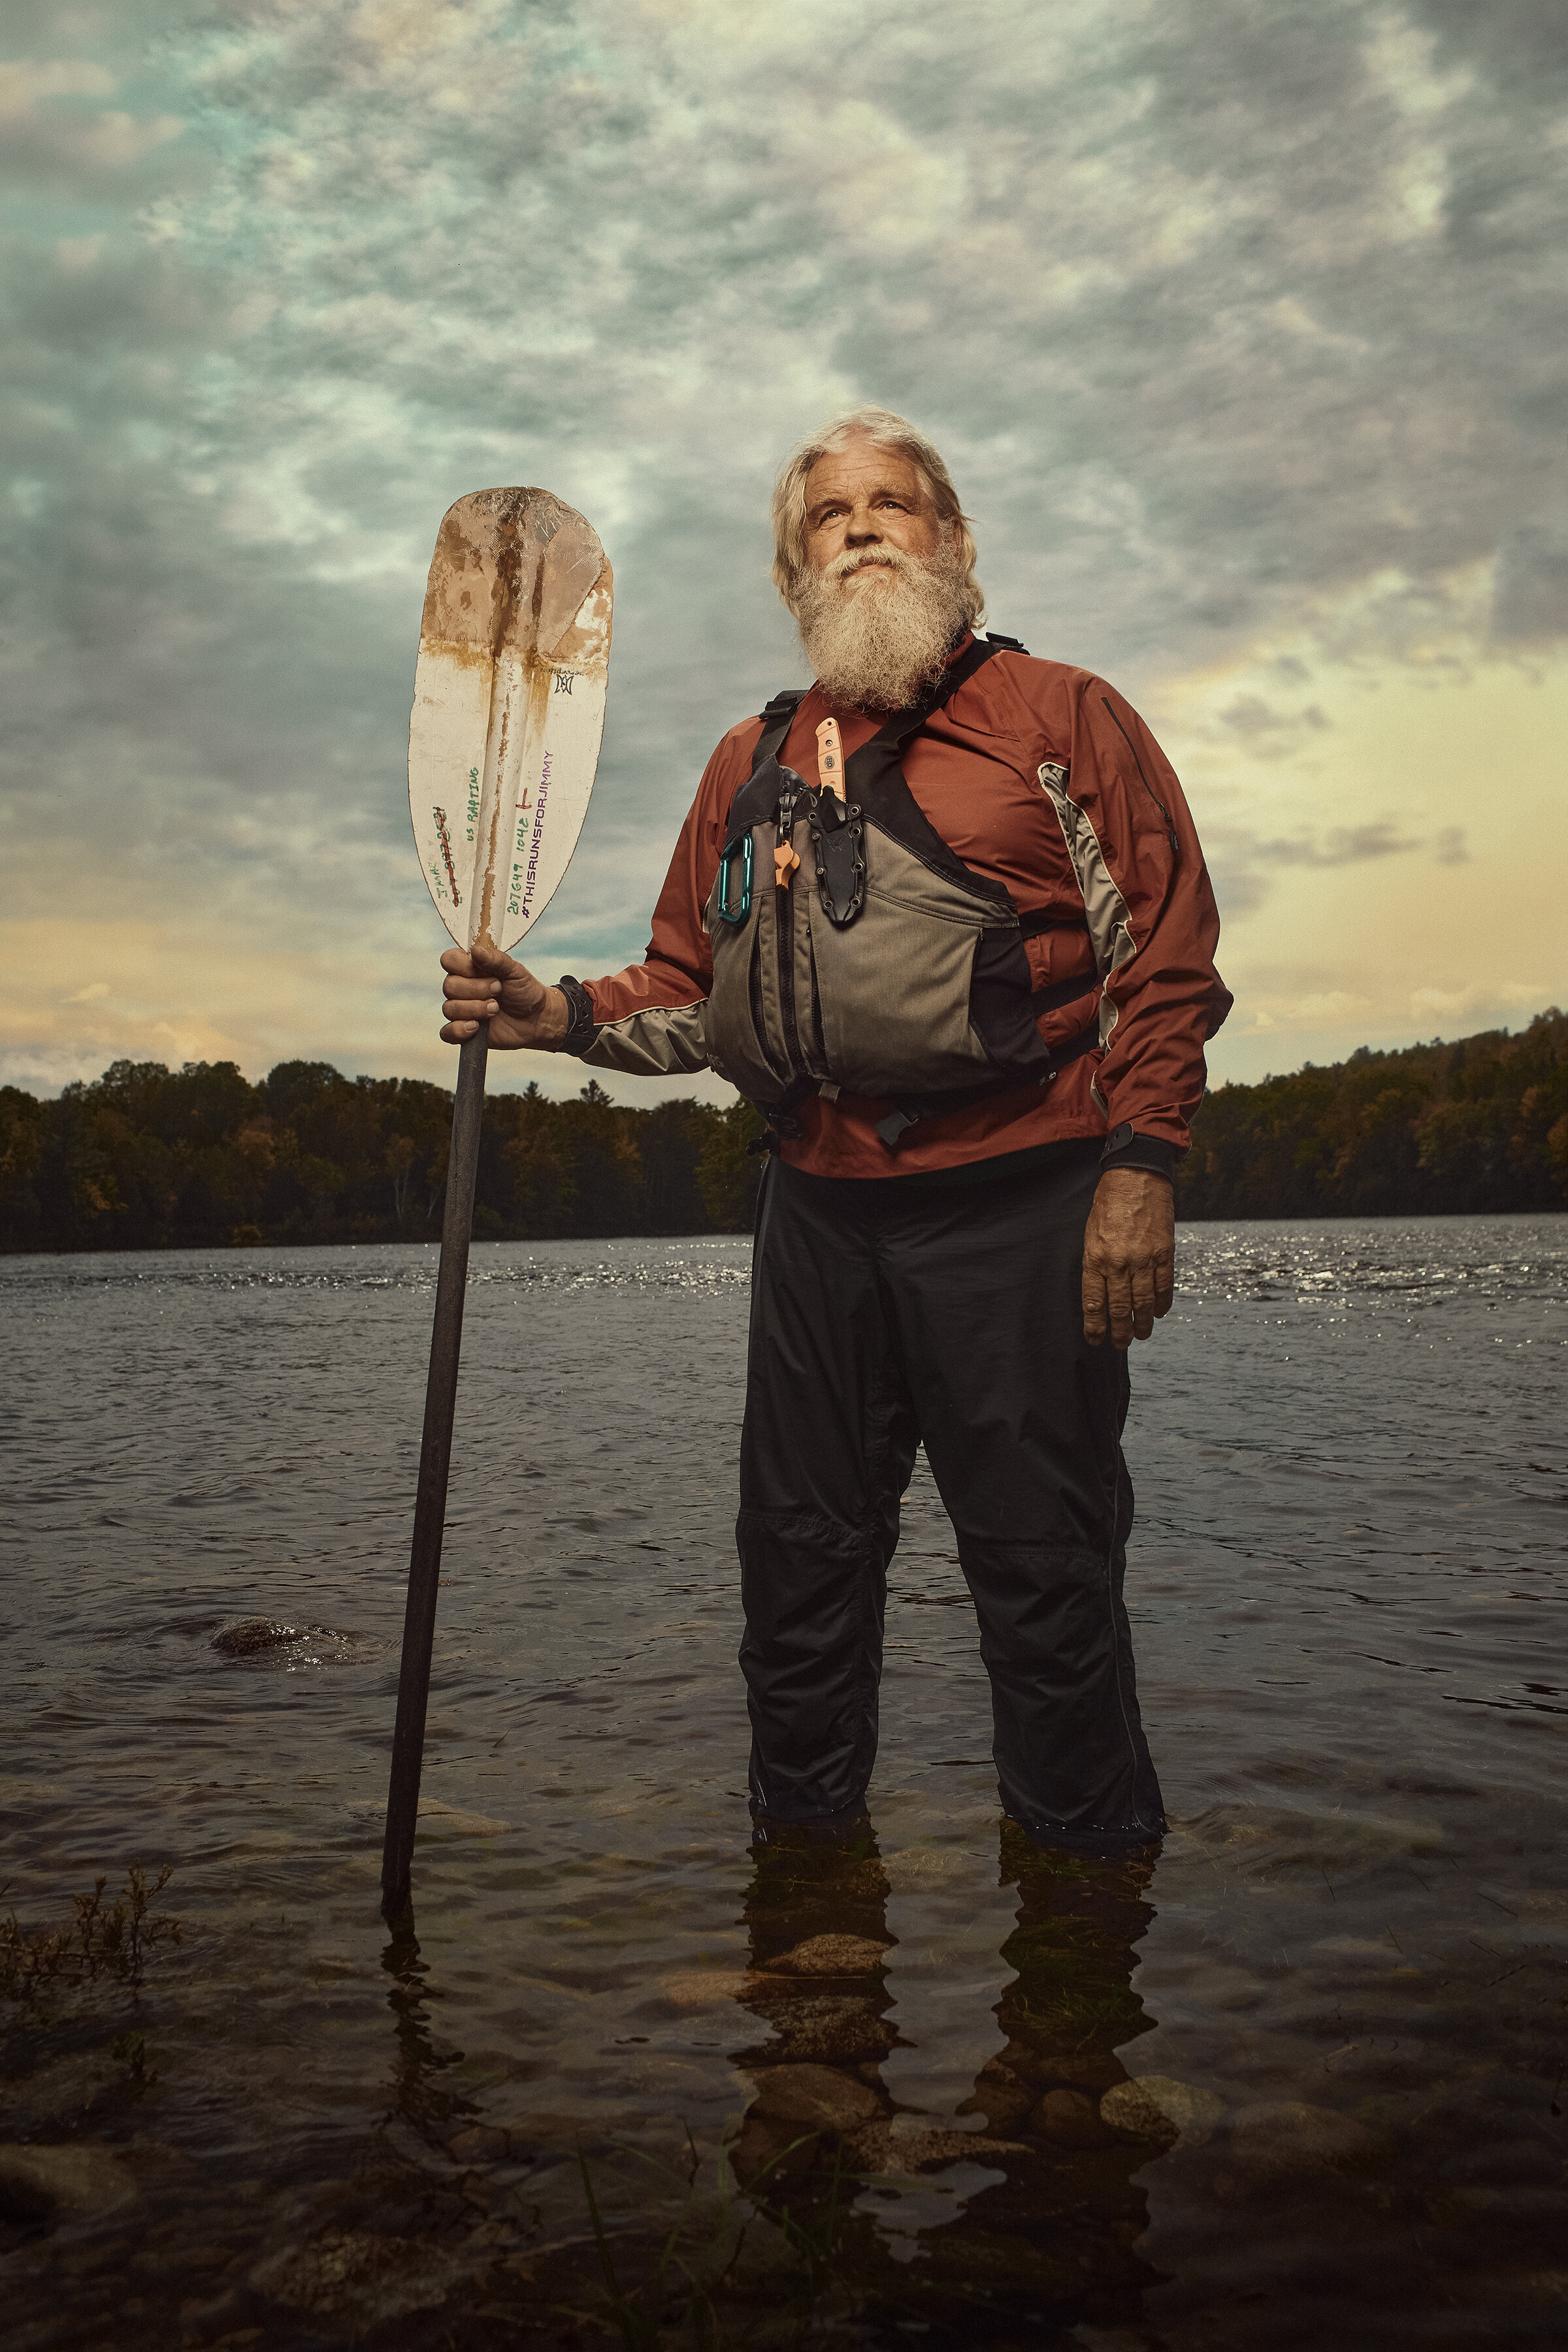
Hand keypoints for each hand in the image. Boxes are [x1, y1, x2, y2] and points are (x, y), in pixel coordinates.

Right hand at [440, 939, 568, 1049]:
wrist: (536, 1019)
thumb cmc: (525, 992)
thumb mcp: (515, 971)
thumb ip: (496, 959)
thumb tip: (475, 950)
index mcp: (470, 968)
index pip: (449, 960)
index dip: (463, 966)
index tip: (486, 971)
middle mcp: (462, 987)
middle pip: (449, 986)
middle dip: (476, 990)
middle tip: (498, 990)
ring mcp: (461, 1009)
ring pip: (449, 1008)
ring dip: (475, 1009)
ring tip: (495, 1009)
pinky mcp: (463, 1030)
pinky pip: (447, 1032)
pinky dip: (459, 1030)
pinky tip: (476, 1027)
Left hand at [1082, 1169, 1174, 1347]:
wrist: (1136, 1177)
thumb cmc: (1109, 1203)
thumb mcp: (1091, 1233)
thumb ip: (1096, 1263)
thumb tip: (1101, 1291)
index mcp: (1096, 1258)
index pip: (1094, 1302)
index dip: (1095, 1325)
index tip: (1095, 1340)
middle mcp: (1119, 1263)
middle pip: (1120, 1308)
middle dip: (1120, 1331)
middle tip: (1120, 1344)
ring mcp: (1144, 1259)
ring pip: (1143, 1303)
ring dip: (1142, 1324)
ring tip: (1141, 1336)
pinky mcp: (1164, 1252)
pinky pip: (1164, 1286)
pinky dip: (1162, 1303)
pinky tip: (1158, 1313)